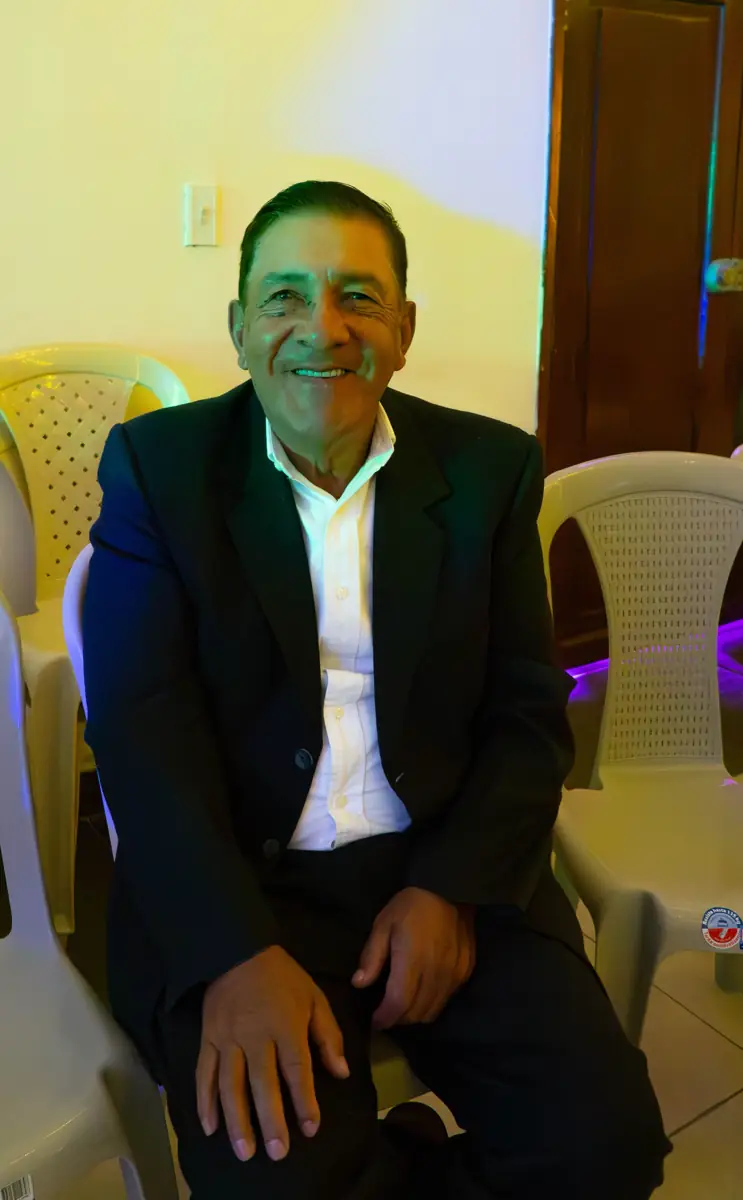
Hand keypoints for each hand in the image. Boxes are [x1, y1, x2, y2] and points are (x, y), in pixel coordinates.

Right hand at [196, 946, 348, 1162]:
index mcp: (285, 1024)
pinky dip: (204, 1101)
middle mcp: (255, 1035)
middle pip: (262, 1083)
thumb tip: (340, 1072)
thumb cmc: (282, 976)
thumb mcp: (314, 997)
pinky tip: (210, 1127)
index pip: (297, 1069)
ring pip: (230, 1085)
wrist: (238, 949)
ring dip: (237, 1120)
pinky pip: (204, 1073)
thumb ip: (327, 1035)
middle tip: (277, 1153)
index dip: (304, 1100)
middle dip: (271, 1120)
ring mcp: (227, 1038)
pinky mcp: (207, 1038)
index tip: (310, 1128)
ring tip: (244, 1150)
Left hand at [352, 887, 475, 1029]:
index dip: (386, 1017)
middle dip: (398, 1019)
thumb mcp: (383, 923)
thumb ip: (372, 956)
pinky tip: (423, 992)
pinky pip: (447, 999)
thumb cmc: (412, 904)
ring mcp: (454, 974)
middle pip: (417, 1013)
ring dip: (416, 1014)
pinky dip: (432, 1003)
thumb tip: (359, 984)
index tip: (375, 1021)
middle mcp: (436, 973)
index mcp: (412, 961)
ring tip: (403, 1006)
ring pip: (433, 1010)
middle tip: (386, 1013)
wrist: (450, 889)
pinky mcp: (466, 971)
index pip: (399, 1004)